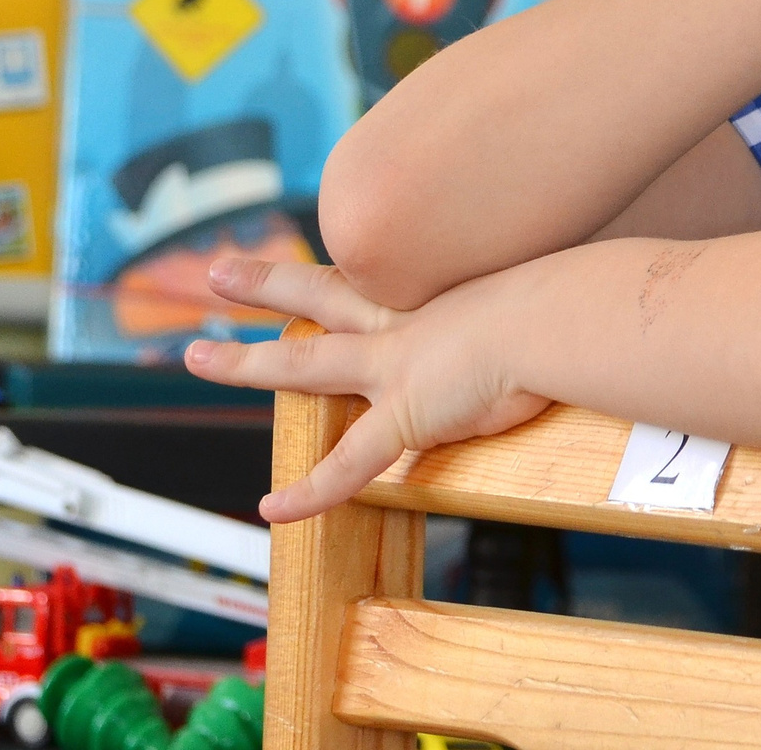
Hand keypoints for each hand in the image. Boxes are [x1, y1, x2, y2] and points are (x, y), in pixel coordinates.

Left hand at [183, 257, 550, 522]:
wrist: (556, 317)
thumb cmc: (566, 298)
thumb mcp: (538, 280)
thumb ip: (526, 290)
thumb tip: (560, 286)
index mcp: (431, 288)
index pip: (370, 272)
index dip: (339, 264)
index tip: (309, 251)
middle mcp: (399, 321)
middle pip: (316, 294)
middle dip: (264, 283)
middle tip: (217, 271)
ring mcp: (392, 366)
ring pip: (302, 362)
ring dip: (244, 360)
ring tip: (194, 355)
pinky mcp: (403, 416)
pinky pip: (347, 464)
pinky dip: (309, 491)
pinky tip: (271, 508)